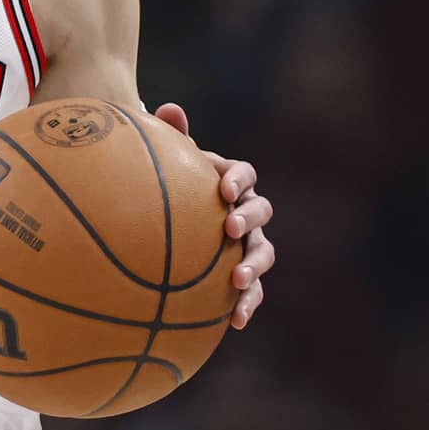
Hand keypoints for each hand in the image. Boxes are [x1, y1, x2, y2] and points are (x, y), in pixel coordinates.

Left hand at [153, 101, 272, 329]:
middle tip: (230, 227)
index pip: (244, 173)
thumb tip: (166, 108)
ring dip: (254, 265)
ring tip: (238, 279)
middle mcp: (243, 211)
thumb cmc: (165, 193)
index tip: (223, 188)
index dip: (238, 179)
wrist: (165, 229)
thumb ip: (169, 141)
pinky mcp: (241, 277)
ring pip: (264, 252)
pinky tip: (234, 321)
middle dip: (250, 218)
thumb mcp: (164, 167)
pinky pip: (252, 291)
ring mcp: (247, 245)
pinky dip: (248, 304)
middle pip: (261, 211)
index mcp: (227, 182)